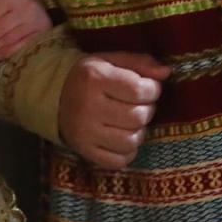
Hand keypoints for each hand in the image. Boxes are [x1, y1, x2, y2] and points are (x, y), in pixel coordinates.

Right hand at [58, 52, 168, 169]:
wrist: (54, 97)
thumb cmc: (90, 77)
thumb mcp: (111, 60)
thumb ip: (140, 62)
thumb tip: (166, 72)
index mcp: (95, 79)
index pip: (139, 90)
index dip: (152, 90)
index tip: (147, 88)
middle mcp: (88, 107)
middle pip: (138, 117)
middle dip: (147, 110)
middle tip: (139, 105)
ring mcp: (85, 133)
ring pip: (131, 141)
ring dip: (138, 131)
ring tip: (130, 121)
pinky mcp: (84, 151)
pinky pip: (118, 161)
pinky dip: (127, 152)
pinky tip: (122, 137)